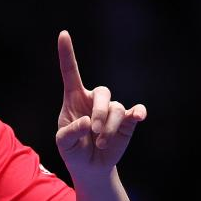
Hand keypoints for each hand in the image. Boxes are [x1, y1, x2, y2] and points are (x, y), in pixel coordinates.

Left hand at [56, 30, 146, 179]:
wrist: (89, 166)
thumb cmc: (72, 149)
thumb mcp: (63, 143)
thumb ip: (70, 132)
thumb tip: (87, 122)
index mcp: (73, 99)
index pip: (70, 72)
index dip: (67, 53)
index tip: (63, 34)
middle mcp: (94, 100)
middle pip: (102, 92)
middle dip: (99, 112)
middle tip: (92, 130)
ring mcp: (112, 109)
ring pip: (116, 109)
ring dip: (108, 127)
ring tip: (101, 144)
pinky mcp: (128, 120)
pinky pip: (136, 111)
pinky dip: (137, 113)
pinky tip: (137, 116)